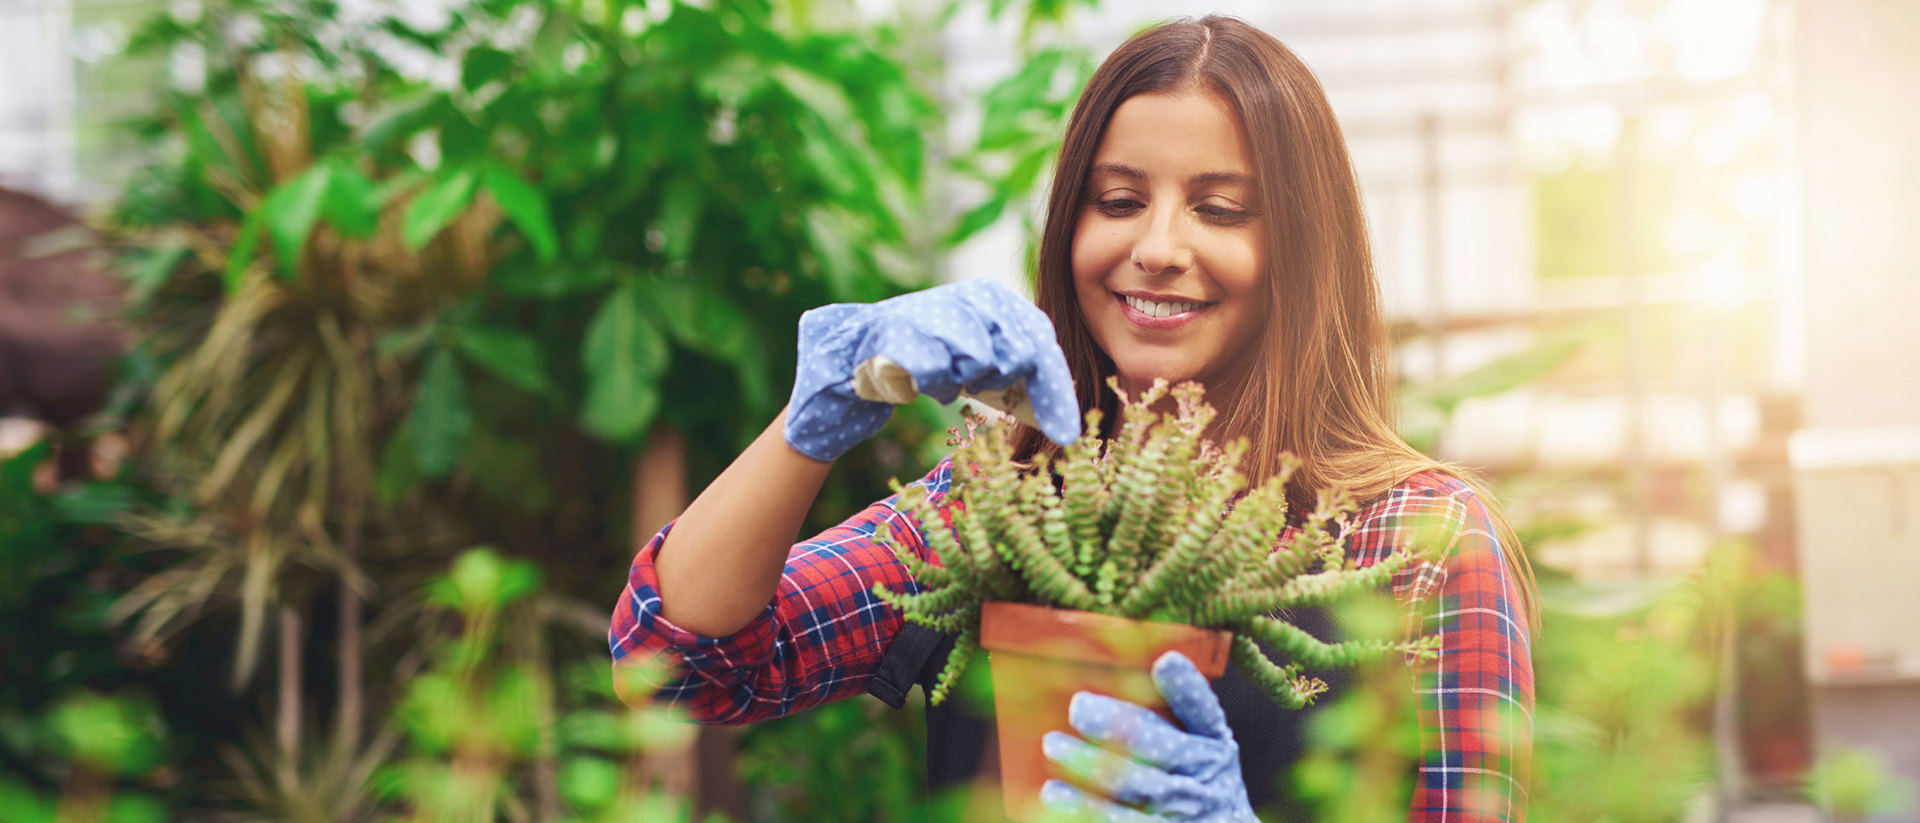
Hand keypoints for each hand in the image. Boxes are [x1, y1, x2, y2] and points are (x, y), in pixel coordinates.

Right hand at [783, 278, 1079, 461]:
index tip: (1068, 436)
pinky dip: (933, 387)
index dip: (1057, 391)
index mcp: (999, 298)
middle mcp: (974, 295)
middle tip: (976, 383)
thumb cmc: (934, 356)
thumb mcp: (982, 357)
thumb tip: (1066, 417)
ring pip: (979, 363)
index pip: (1043, 343)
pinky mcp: (905, 330)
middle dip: (1002, 382)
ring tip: (943, 374)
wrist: (862, 349)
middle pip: (1019, 353)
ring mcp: (938, 309)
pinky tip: (921, 381)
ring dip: (962, 382)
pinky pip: (939, 374)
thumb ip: (1020, 369)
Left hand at [1040, 652, 1256, 821]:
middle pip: (1162, 750)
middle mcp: (1203, 777)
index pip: (1204, 713)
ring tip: (1054, 745)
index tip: (1166, 662)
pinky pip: (1122, 821)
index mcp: (1214, 746)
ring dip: (1092, 766)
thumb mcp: (1199, 748)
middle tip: (1078, 707)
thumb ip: (1171, 713)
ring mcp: (1184, 813)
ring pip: (1137, 788)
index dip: (1188, 689)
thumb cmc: (1193, 782)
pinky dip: (1086, 808)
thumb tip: (1132, 670)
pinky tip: (1055, 791)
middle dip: (1119, 726)